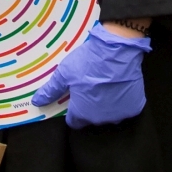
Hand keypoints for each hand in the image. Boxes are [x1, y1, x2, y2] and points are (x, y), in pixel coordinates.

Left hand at [32, 22, 149, 128]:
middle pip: (92, 117)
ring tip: (106, 85)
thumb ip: (51, 90)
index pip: (74, 121)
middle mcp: (101, 119)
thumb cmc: (88, 63)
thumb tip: (37, 102)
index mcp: (83, 113)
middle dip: (90, 106)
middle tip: (91, 87)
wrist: (117, 50)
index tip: (75, 98)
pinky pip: (126, 106)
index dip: (73, 111)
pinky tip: (119, 85)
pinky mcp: (135, 106)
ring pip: (110, 114)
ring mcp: (120, 114)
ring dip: (107, 104)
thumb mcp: (65, 74)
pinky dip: (123, 99)